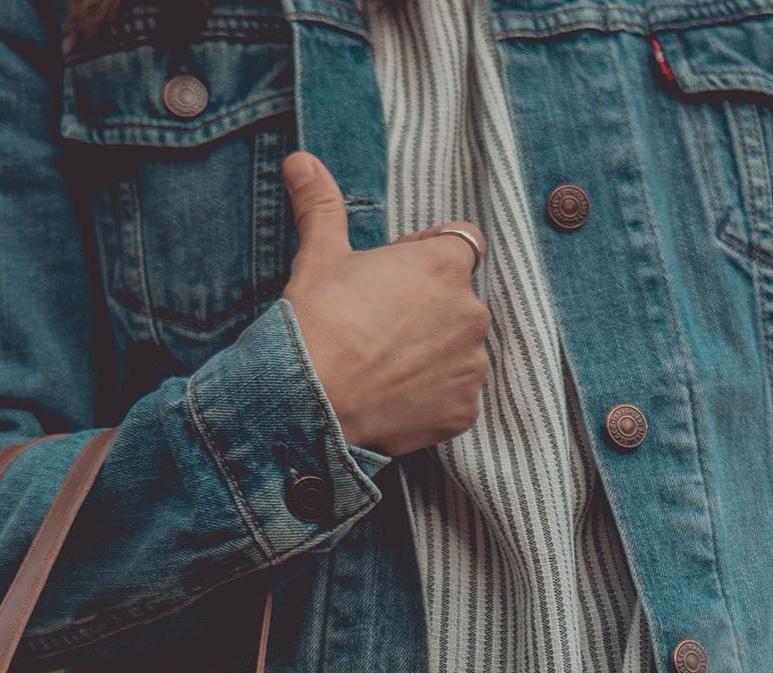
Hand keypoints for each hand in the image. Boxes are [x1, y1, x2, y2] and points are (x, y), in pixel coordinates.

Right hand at [280, 150, 488, 455]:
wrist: (308, 402)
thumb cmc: (316, 322)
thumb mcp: (319, 256)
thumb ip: (322, 204)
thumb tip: (301, 160)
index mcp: (446, 265)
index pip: (461, 243)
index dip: (426, 256)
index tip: (391, 277)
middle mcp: (472, 313)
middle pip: (458, 302)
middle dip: (428, 310)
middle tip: (376, 327)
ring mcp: (471, 366)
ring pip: (458, 350)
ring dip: (432, 354)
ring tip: (383, 366)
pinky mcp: (464, 412)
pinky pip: (455, 397)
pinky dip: (432, 397)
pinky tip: (393, 397)